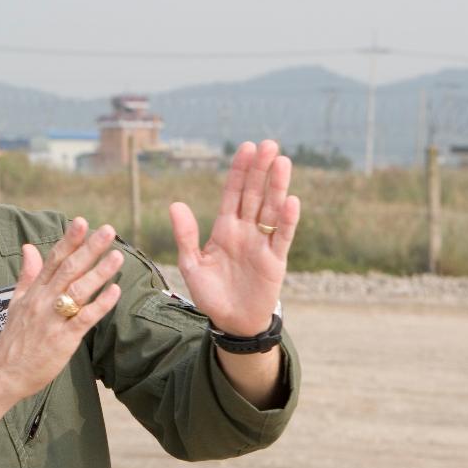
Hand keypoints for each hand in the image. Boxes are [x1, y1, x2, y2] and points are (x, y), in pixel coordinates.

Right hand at [0, 218, 124, 401]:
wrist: (3, 373)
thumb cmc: (14, 340)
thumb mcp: (16, 302)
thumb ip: (27, 275)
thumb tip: (28, 248)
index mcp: (34, 291)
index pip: (53, 260)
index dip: (68, 240)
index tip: (82, 222)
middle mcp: (43, 301)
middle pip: (68, 269)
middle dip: (89, 249)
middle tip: (107, 231)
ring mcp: (53, 319)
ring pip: (78, 290)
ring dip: (99, 272)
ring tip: (117, 256)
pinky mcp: (62, 339)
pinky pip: (84, 318)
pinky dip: (100, 304)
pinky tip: (115, 291)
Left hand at [169, 140, 299, 336]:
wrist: (231, 322)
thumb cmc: (210, 294)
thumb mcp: (192, 264)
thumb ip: (185, 235)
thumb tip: (175, 204)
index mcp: (224, 229)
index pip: (233, 193)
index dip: (239, 172)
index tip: (246, 148)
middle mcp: (246, 230)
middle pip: (255, 194)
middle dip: (260, 170)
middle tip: (269, 144)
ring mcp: (262, 243)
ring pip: (271, 209)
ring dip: (277, 186)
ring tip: (282, 162)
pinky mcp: (275, 259)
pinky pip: (283, 236)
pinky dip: (288, 220)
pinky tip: (292, 200)